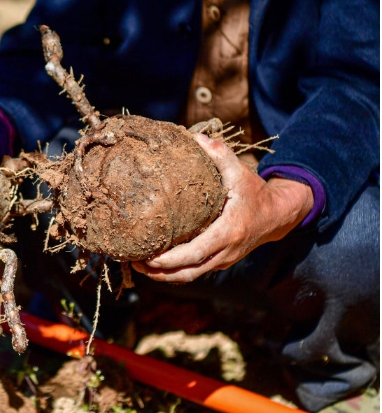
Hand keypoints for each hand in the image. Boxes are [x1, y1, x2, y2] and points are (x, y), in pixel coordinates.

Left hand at [132, 133, 313, 282]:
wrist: (277, 215)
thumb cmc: (255, 192)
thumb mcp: (240, 172)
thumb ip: (220, 154)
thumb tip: (196, 137)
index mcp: (228, 232)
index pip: (195, 253)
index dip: (170, 260)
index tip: (149, 258)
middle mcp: (225, 251)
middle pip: (188, 272)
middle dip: (159, 272)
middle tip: (134, 263)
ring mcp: (223, 260)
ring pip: (190, 276)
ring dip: (163, 276)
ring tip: (139, 266)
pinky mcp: (219, 261)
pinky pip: (195, 271)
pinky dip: (174, 272)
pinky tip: (155, 264)